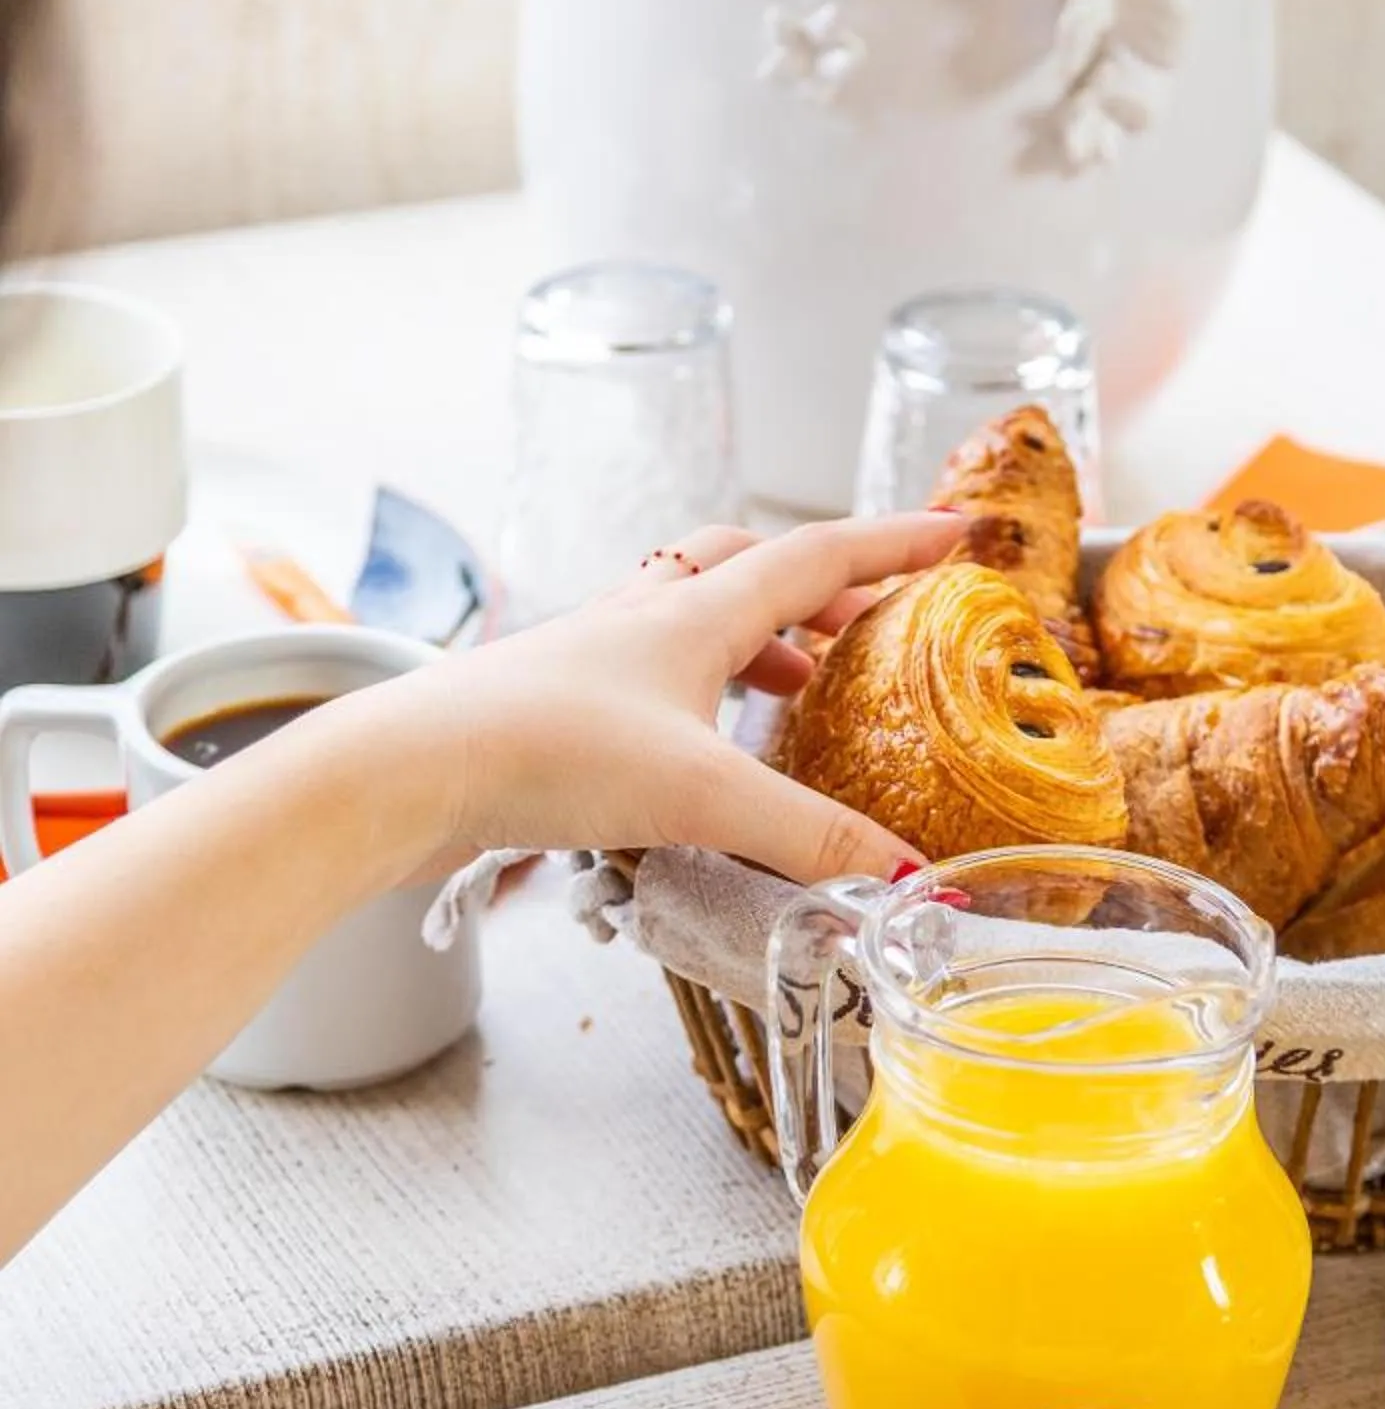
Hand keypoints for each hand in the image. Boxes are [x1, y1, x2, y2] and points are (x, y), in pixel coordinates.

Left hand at [370, 510, 963, 881]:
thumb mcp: (701, 797)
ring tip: (800, 693)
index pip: (819, 557)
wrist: (407, 771)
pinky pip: (651, 678)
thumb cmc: (545, 753)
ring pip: (696, 621)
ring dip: (760, 645)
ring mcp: (596, 659)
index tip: (954, 531)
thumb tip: (903, 877)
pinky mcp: (558, 707)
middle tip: (870, 629)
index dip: (895, 544)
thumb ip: (808, 838)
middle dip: (820, 592)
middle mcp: (645, 617)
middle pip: (750, 570)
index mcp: (694, 611)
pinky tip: (701, 754)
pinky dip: (700, 697)